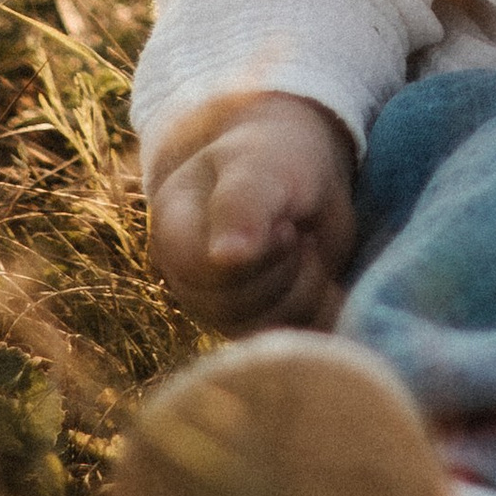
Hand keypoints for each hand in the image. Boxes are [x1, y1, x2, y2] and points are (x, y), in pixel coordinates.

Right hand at [147, 91, 357, 333]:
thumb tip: (224, 256)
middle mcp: (188, 279)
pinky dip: (321, 305)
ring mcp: (221, 308)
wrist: (301, 172)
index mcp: (174, 233)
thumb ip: (242, 205)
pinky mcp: (258, 325)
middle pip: (234, 307)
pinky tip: (321, 271)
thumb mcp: (260, 167)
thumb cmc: (273, 159)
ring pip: (265, 328)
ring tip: (305, 245)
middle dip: (284, 267)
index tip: (283, 222)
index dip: (256, 252)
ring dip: (306, 285)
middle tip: (296, 228)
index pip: (203, 271)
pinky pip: (294, 336)